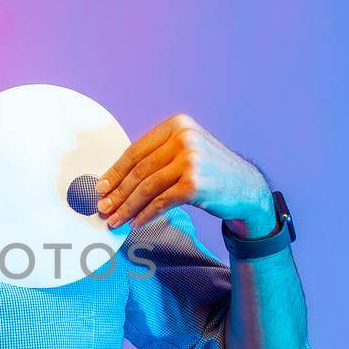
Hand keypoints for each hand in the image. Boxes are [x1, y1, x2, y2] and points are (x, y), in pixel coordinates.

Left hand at [95, 113, 274, 232]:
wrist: (247, 188)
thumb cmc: (211, 172)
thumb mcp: (187, 151)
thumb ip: (157, 157)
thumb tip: (117, 179)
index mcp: (177, 125)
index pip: (136, 150)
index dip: (115, 171)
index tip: (101, 187)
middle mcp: (184, 138)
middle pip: (139, 170)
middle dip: (117, 192)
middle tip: (103, 207)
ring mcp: (191, 160)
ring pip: (147, 187)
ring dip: (127, 207)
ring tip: (114, 220)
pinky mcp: (195, 184)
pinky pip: (160, 202)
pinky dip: (145, 215)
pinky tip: (135, 223)